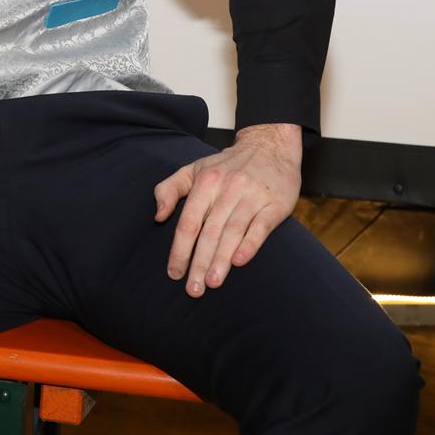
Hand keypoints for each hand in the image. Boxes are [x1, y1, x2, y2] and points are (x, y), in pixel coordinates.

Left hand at [153, 122, 301, 296]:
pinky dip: (249, 245)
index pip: (188, 222)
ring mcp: (252, 196)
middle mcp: (227, 189)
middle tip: (193, 289)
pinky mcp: (275, 204)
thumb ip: (169, 189)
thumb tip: (158, 216)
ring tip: (212, 283)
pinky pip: (260, 228)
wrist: (269, 145)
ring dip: (221, 260)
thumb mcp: (193, 169)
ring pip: (232, 232)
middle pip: (209, 232)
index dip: (180, 249)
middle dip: (199, 263)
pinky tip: (238, 262)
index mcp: (205, 182)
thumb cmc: (226, 164)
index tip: (174, 273)